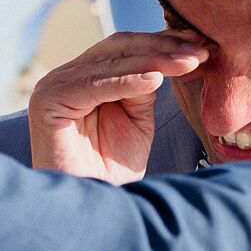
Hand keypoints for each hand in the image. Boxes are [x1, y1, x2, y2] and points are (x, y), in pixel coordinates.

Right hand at [26, 32, 207, 182]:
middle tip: (202, 50)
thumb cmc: (112, 169)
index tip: (203, 45)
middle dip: (163, 47)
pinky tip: (155, 80)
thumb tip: (162, 62)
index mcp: (85, 76)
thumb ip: (143, 89)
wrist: (91, 207)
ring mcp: (54, 86)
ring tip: (189, 62)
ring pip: (111, 62)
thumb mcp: (137, 121)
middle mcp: (66, 76)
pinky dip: (127, 81)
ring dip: (154, 60)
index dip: (164, 44)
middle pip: (119, 47)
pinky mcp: (48, 101)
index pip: (126, 48)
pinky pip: (93, 85)